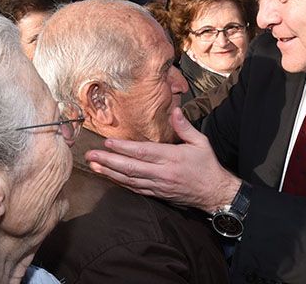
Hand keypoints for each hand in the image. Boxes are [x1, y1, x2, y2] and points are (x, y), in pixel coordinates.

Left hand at [86, 107, 241, 212]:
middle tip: (91, 155)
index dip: (124, 148)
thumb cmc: (207, 166)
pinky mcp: (157, 194)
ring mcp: (158, 185)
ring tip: (94, 166)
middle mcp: (163, 173)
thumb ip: (185, 127)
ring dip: (110, 173)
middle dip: (108, 161)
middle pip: (131, 167)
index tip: (108, 143)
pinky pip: (135, 189)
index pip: (144, 152)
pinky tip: (109, 177)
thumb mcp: (201, 142)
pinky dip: (120, 183)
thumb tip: (175, 111)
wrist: (214, 193)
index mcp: (172, 158)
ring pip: (129, 180)